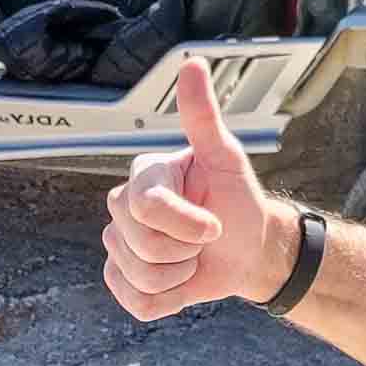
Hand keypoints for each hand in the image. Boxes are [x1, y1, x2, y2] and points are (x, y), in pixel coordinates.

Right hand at [103, 57, 295, 319]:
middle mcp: (122, 207)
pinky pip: (135, 302)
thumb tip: (191, 63)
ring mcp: (118, 245)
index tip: (214, 224)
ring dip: (180, 276)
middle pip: (140, 245)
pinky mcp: (122, 280)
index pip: (148, 209)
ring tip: (193, 257)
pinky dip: (168, 299)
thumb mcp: (227, 158)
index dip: (188, 225)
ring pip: (139, 277)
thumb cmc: (237, 199)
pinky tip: (181, 280)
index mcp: (143, 176)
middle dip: (185, 250)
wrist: (248, 248)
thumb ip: (203, 117)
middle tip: (204, 239)